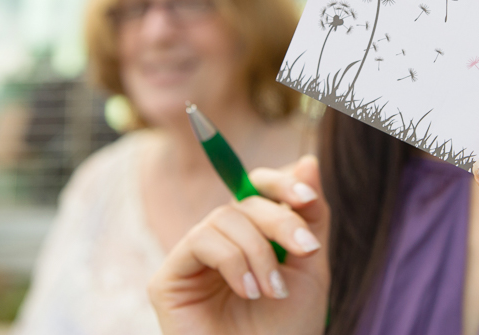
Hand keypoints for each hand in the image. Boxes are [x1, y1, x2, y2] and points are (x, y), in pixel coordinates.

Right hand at [149, 155, 328, 334]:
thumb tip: (308, 161)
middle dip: (280, 219)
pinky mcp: (167, 279)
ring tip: (272, 291)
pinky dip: (232, 260)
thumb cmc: (286, 333)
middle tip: (307, 251)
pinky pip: (201, 240)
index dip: (280, 183)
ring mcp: (191, 260)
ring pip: (225, 217)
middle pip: (245, 200)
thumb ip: (310, 217)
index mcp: (250, 237)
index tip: (307, 198)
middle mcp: (218, 243)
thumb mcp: (311, 269)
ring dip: (259, 251)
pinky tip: (245, 291)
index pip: (256, 188)